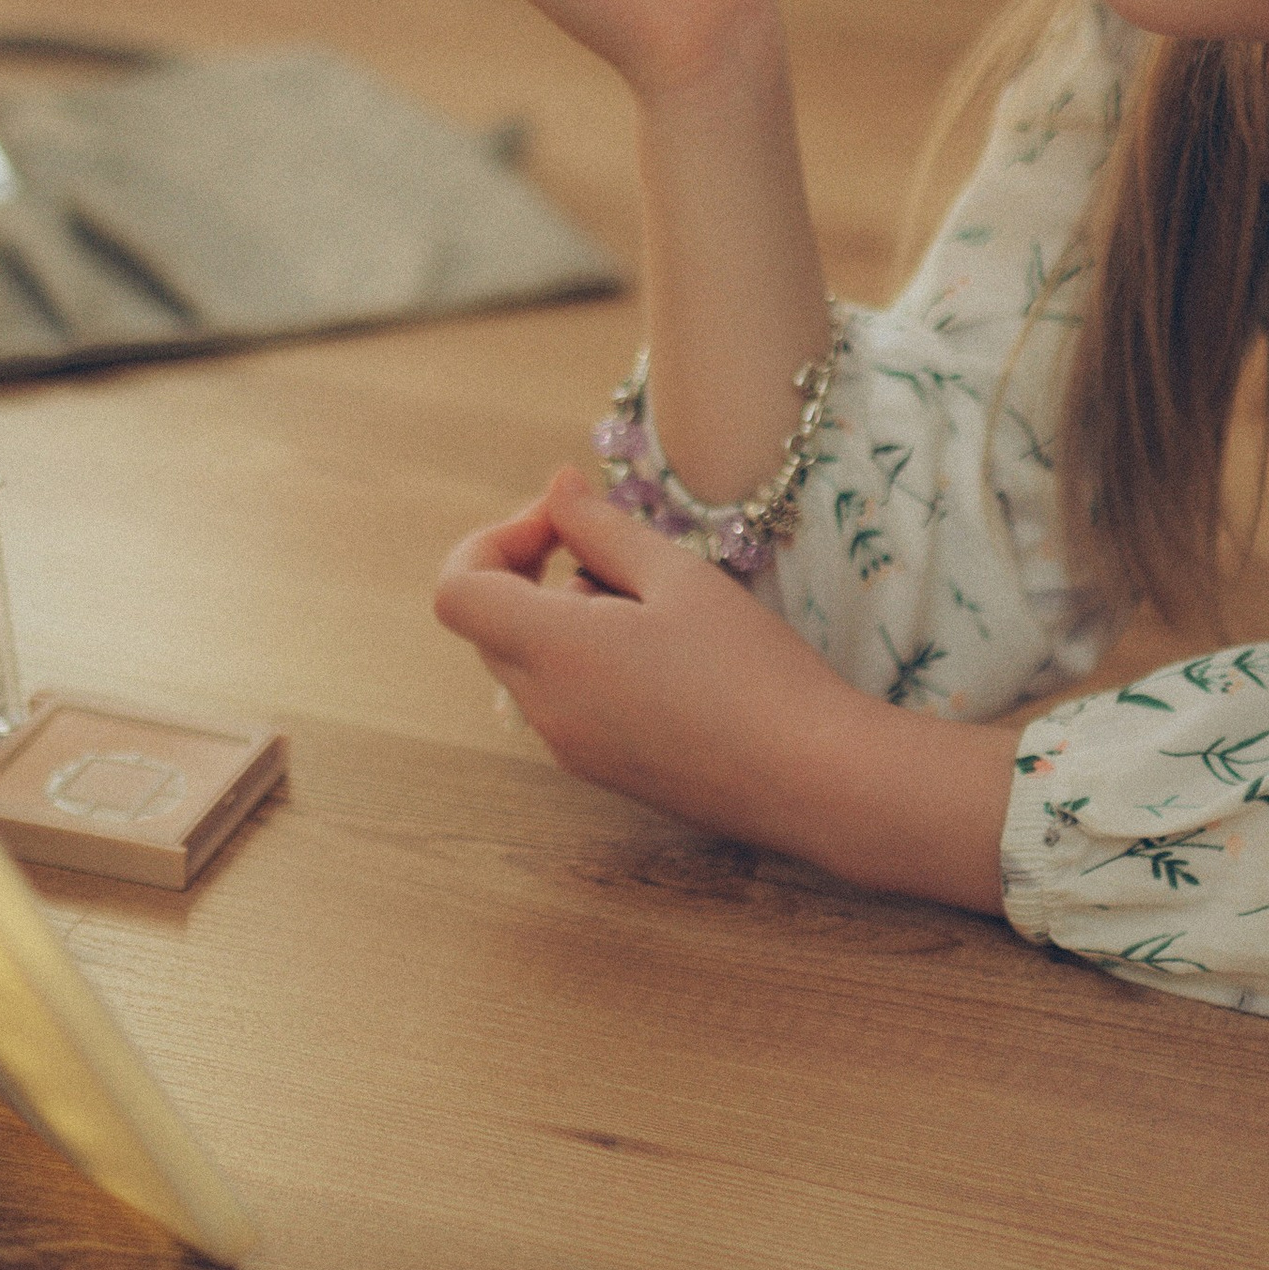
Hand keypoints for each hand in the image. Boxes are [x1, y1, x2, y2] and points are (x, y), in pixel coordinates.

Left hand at [433, 471, 1014, 911]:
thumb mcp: (678, 577)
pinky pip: (564, 699)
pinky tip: (670, 654)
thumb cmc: (752, 670)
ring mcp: (569, 747)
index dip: (494, 540)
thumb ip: (602, 529)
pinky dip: (590, 659)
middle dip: (537, 571)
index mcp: (552, 653)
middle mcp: (544, 708)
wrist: (812, 778)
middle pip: (492, 622)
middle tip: (617, 547)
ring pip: (530, 661)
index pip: (457, 591)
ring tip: (660, 604)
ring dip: (568, 616)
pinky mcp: (602, 769)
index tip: (563, 523)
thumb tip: (555, 491)